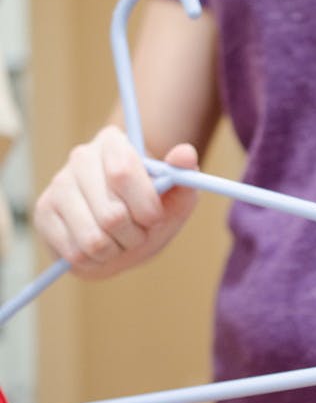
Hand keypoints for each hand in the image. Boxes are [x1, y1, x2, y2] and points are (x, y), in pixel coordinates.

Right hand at [34, 125, 198, 278]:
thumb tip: (186, 154)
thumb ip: (184, 175)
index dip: (145, 206)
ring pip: (93, 238)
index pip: (123, 172)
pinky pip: (76, 252)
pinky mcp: (44, 214)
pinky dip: (96, 260)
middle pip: (112, 213)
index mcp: (114, 143)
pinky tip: (100, 247)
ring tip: (120, 239)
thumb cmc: (152, 210)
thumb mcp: (177, 196)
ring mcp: (58, 185)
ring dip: (117, 250)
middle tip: (139, 231)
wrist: (125, 234)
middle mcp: (81, 157)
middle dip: (135, 234)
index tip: (155, 217)